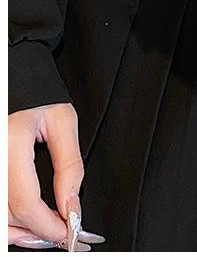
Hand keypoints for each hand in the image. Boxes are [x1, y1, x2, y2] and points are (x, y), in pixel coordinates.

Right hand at [8, 104, 103, 250]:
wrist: (15, 81)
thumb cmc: (36, 94)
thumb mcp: (62, 121)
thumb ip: (69, 164)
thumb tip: (71, 203)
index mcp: (11, 144)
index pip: (26, 202)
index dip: (48, 225)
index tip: (67, 231)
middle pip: (8, 216)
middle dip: (36, 232)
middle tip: (60, 232)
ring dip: (19, 231)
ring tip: (43, 228)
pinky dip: (8, 220)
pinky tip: (24, 220)